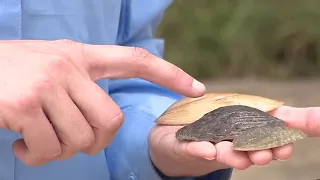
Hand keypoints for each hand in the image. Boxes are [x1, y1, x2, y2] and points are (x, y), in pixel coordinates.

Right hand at [0, 40, 205, 165]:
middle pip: (111, 120)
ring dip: (61, 150)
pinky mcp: (25, 105)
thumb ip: (80, 87)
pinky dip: (37, 156)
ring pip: (81, 138)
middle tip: (73, 141)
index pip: (135, 60)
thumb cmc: (13, 69)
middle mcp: (69, 66)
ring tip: (39, 140)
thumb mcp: (52, 65)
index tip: (196, 88)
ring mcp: (48, 84)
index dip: (169, 74)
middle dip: (96, 141)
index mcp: (80, 55)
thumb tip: (101, 126)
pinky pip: (48, 149)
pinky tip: (22, 143)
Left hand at [149, 105, 318, 176]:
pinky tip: (207, 149)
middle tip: (263, 155)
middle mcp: (232, 143)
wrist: (181, 135)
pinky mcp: (187, 145)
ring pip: (223, 152)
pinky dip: (200, 149)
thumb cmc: (223, 124)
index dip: (278, 145)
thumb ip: (289, 116)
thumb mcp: (257, 112)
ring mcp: (210, 145)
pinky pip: (192, 147)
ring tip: (230, 151)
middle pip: (247, 149)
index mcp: (249, 133)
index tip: (284, 150)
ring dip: (230, 154)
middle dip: (256, 152)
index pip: (269, 139)